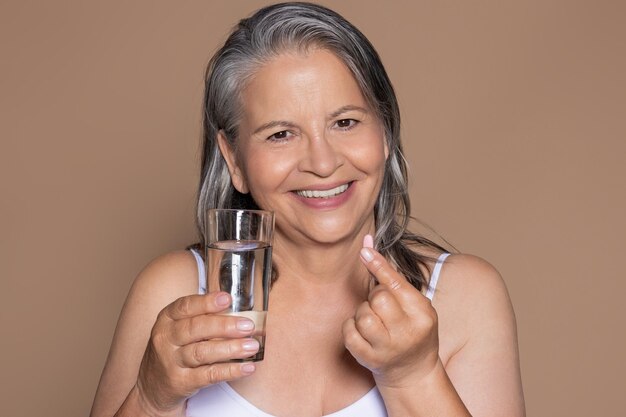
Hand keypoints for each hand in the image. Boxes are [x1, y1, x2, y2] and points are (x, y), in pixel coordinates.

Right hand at [135, 292, 259, 414]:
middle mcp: (166, 338)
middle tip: (248, 326)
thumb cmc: (174, 350)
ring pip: (202, 352)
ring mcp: (171, 361)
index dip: (207, 302)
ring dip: (231, 348)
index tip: (227, 299)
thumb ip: (203, 318)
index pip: (185, 306)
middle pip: (196, 329)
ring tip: (252, 346)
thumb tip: (240, 312)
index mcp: (167, 319)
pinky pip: (208, 375)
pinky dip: (230, 371)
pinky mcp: (180, 382)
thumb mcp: (178, 329)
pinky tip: (247, 367)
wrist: (153, 387)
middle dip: (225, 326)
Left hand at [342, 236, 439, 388]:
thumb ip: (394, 279)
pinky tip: (363, 332)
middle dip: (375, 297)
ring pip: (362, 315)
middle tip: (382, 307)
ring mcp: (387, 349)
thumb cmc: (413, 330)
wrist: (413, 372)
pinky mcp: (369, 360)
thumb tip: (367, 244)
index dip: (378, 266)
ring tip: (373, 320)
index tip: (364, 250)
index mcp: (422, 315)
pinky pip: (349, 332)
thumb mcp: (416, 306)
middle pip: (378, 298)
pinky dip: (352, 327)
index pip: (396, 285)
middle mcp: (407, 333)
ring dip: (363, 312)